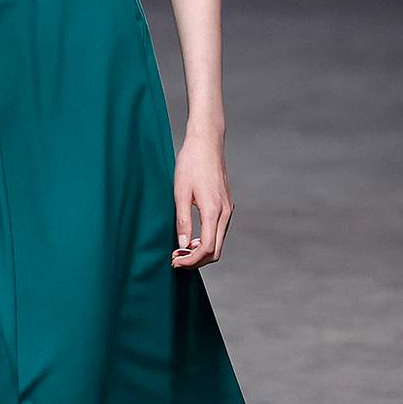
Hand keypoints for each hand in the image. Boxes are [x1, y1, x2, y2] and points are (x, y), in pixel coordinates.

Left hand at [171, 126, 233, 269]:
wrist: (207, 142)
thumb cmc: (191, 163)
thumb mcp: (180, 193)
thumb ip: (182, 221)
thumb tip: (182, 245)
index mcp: (214, 210)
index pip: (207, 248)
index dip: (191, 261)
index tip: (175, 261)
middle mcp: (225, 212)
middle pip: (215, 251)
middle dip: (196, 261)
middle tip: (175, 260)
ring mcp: (228, 209)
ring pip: (218, 242)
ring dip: (200, 252)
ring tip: (180, 250)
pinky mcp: (227, 205)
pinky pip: (219, 231)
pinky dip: (206, 241)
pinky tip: (191, 238)